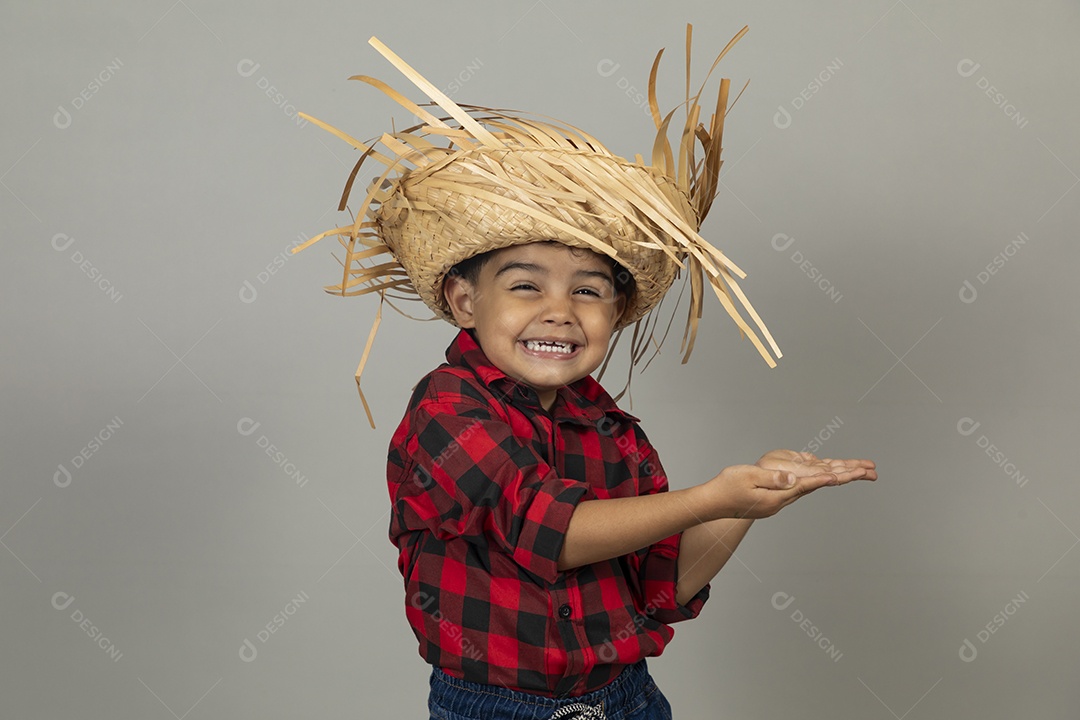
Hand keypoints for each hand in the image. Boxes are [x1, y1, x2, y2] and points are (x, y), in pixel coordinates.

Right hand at [701, 452, 876, 520]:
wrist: (713, 503)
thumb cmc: (726, 488)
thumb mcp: (746, 478)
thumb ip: (770, 478)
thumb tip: (791, 478)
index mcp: (776, 497)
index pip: (805, 485)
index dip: (823, 479)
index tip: (842, 476)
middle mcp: (782, 501)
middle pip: (818, 486)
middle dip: (844, 477)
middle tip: (869, 472)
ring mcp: (780, 501)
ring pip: (813, 487)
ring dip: (836, 477)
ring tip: (858, 472)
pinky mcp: (776, 499)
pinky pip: (803, 487)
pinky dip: (819, 480)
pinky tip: (825, 477)